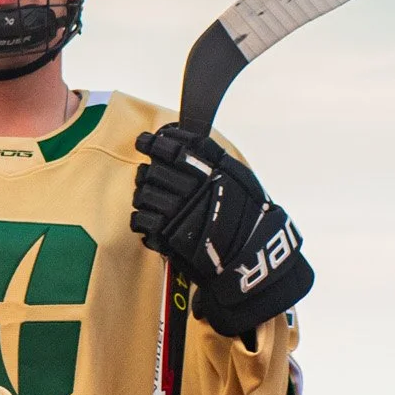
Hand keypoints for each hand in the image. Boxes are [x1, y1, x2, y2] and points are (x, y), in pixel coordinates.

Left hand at [132, 124, 312, 336]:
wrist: (254, 258)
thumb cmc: (250, 216)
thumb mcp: (241, 177)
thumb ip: (214, 156)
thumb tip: (187, 136)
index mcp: (210, 170)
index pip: (171, 147)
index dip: (154, 142)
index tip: (147, 142)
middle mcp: (192, 189)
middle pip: (152, 171)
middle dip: (149, 173)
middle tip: (151, 177)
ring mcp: (178, 213)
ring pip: (142, 194)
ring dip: (143, 196)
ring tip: (152, 201)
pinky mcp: (168, 237)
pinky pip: (140, 219)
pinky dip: (142, 219)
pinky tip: (150, 221)